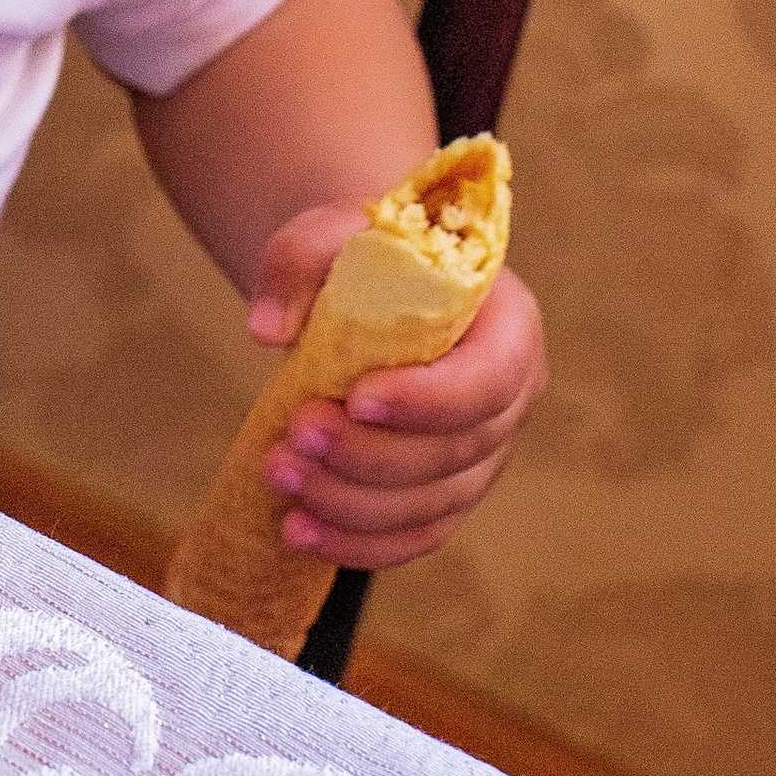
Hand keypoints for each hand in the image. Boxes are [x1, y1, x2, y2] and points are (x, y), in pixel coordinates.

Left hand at [242, 201, 545, 570]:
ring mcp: (482, 456)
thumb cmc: (362, 257)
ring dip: (351, 502)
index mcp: (507, 327)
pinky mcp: (447, 494)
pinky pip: (415, 536)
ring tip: (279, 475)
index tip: (357, 398)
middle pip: (455, 451)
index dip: (428, 400)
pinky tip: (298, 532)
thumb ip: (299, 260)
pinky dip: (359, 543)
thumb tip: (266, 328)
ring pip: (432, 504)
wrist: (368, 289)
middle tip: (295, 432)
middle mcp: (509, 400)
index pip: (488, 378)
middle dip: (369, 455)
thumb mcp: (332, 231)